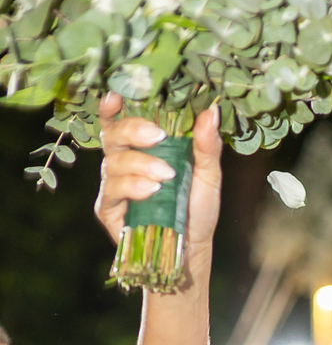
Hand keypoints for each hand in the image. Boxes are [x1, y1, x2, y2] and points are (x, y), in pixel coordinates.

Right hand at [95, 95, 222, 261]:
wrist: (194, 249)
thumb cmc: (197, 209)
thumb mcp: (208, 176)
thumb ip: (207, 145)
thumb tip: (210, 111)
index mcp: (140, 148)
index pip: (118, 121)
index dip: (111, 107)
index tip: (116, 95)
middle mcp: (122, 163)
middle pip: (112, 136)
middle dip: (132, 131)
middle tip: (159, 137)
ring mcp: (112, 186)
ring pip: (112, 164)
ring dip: (140, 165)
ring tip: (166, 177)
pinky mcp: (108, 210)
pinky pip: (111, 192)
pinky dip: (131, 188)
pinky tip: (151, 192)